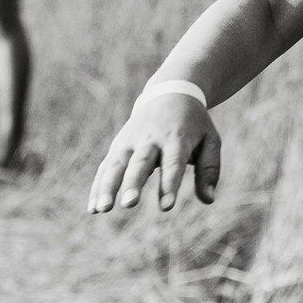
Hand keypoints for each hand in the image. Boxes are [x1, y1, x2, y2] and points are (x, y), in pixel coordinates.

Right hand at [87, 91, 220, 213]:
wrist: (169, 93)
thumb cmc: (193, 124)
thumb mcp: (210, 140)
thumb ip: (209, 170)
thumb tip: (208, 200)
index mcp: (176, 138)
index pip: (172, 163)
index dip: (169, 184)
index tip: (166, 206)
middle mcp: (150, 139)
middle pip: (140, 162)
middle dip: (133, 183)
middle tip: (129, 204)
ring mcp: (130, 141)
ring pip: (116, 163)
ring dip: (107, 186)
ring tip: (101, 209)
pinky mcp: (118, 145)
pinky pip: (105, 166)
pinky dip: (97, 186)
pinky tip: (92, 208)